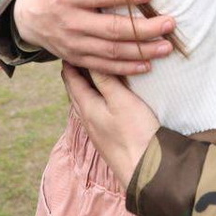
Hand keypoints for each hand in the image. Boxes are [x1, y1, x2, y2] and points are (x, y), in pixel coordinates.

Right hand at [13, 0, 174, 74]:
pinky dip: (126, 69)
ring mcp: (74, 44)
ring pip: (111, 51)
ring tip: (166, 47)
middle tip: (170, 24)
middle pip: (111, 28)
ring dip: (141, 51)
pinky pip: (104, 67)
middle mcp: (71, 22)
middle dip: (143, 29)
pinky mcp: (77, 58)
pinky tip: (148, 65)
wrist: (26, 20)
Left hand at [62, 62, 158, 185]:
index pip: (71, 78)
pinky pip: (94, 110)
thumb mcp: (120, 100)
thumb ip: (105, 80)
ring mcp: (95, 130)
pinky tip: (104, 98)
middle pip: (75, 90)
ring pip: (84, 101)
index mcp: (86, 106)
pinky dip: (95, 97)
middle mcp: (86, 118)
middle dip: (75, 71)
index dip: (70, 61)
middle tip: (79, 54)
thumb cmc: (134, 132)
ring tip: (91, 71)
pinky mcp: (106, 137)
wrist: (144, 169)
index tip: (72, 45)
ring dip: (85, 85)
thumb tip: (90, 60)